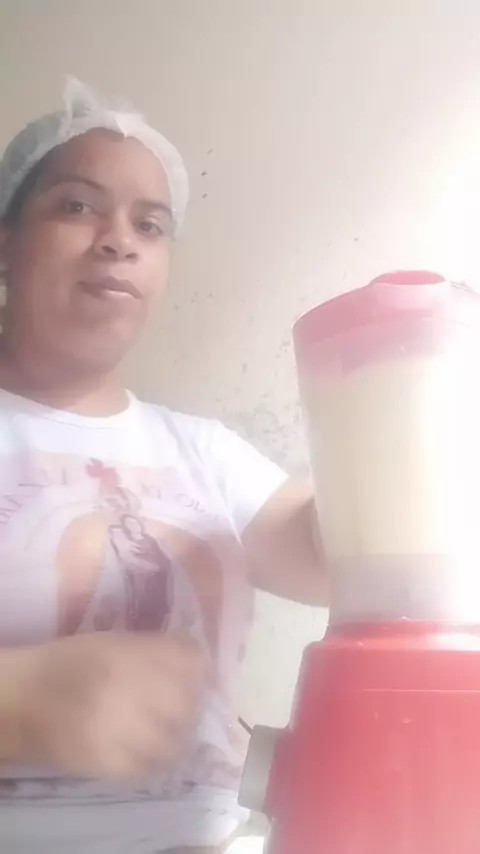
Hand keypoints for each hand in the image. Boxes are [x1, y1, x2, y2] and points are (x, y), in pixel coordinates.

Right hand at [9, 632, 205, 780]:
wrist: (20, 700)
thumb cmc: (68, 664)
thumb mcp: (113, 641)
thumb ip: (154, 648)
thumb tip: (196, 659)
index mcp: (131, 653)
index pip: (190, 660)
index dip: (200, 669)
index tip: (198, 676)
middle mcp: (129, 687)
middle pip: (186, 701)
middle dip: (190, 704)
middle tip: (181, 707)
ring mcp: (119, 728)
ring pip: (174, 740)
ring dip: (176, 736)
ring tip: (164, 732)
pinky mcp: (107, 762)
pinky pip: (149, 767)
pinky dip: (154, 760)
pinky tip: (145, 750)